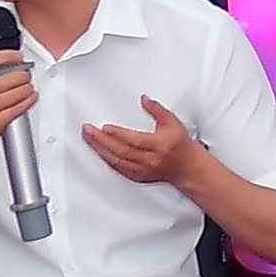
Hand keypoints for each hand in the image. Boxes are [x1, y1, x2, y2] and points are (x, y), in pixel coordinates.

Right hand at [0, 50, 37, 148]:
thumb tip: (14, 62)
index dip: (7, 56)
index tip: (18, 56)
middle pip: (10, 76)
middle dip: (24, 75)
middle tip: (26, 75)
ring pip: (19, 91)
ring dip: (28, 88)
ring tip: (28, 87)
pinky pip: (19, 107)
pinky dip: (29, 100)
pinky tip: (30, 97)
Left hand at [81, 94, 209, 186]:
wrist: (187, 167)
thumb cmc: (180, 145)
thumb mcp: (172, 122)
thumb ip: (157, 110)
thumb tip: (144, 99)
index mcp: (160, 145)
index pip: (135, 140)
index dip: (119, 134)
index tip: (105, 127)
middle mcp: (151, 159)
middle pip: (121, 151)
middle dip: (102, 140)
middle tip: (88, 131)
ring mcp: (144, 170)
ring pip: (117, 161)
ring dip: (100, 149)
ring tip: (89, 138)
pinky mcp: (138, 176)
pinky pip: (119, 168)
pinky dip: (107, 159)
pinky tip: (99, 151)